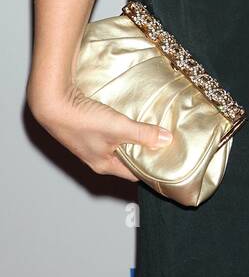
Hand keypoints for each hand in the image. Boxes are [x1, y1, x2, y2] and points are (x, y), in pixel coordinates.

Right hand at [29, 82, 172, 184]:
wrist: (53, 103)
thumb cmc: (82, 121)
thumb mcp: (119, 128)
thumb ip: (143, 134)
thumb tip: (166, 140)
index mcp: (104, 165)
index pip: (134, 173)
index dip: (151, 167)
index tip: (168, 158)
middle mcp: (96, 158)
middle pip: (127, 158)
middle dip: (144, 149)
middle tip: (163, 139)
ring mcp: (90, 143)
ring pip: (118, 143)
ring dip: (132, 135)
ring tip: (150, 125)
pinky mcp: (86, 128)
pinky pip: (109, 131)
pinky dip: (120, 125)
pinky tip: (128, 114)